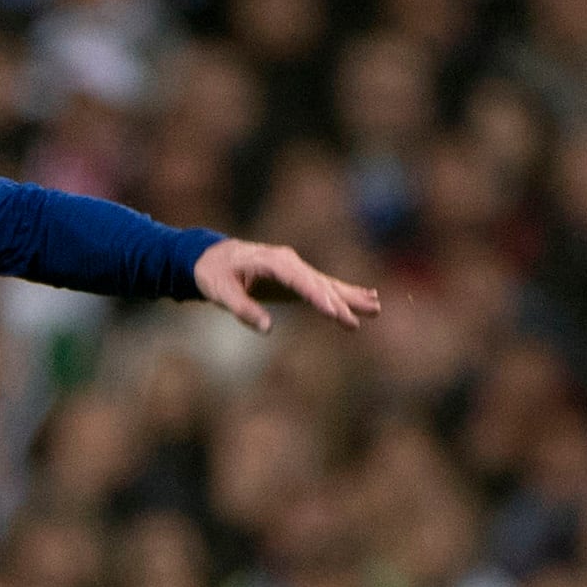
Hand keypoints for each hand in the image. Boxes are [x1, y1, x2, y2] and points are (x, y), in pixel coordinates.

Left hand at [193, 239, 379, 332]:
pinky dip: (345, 293)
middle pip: (318, 283)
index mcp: (270, 261)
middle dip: (339, 303)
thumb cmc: (214, 274)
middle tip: (357, 320)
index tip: (334, 312)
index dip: (317, 296)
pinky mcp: (297, 277)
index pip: (299, 280)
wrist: (211, 257)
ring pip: (327, 284)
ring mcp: (295, 267)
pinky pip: (324, 285)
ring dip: (351, 297)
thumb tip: (267, 329)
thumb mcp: (220, 292)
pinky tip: (368, 297)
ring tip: (375, 307)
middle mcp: (288, 261)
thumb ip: (243, 309)